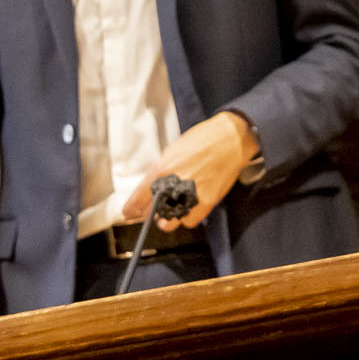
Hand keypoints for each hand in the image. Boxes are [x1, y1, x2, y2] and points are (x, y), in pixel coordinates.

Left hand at [121, 111, 259, 229]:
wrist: (230, 138)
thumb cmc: (204, 139)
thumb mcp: (174, 151)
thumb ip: (162, 171)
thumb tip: (153, 185)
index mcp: (162, 169)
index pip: (139, 196)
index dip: (131, 208)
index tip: (128, 213)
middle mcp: (174, 184)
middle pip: (151, 211)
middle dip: (149, 213)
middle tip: (150, 212)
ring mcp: (190, 194)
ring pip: (170, 221)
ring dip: (167, 219)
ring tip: (170, 212)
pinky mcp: (206, 201)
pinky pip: (190, 221)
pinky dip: (187, 218)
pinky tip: (188, 209)